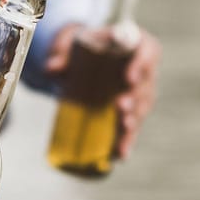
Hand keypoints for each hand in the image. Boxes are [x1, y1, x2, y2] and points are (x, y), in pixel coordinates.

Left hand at [45, 23, 161, 160]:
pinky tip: (120, 155)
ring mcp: (140, 92)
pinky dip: (127, 141)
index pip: (148, 51)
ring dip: (134, 120)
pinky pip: (133, 127)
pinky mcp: (132, 111)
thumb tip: (50, 69)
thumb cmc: (85, 46)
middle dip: (134, 97)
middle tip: (120, 106)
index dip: (142, 64)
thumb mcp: (73, 44)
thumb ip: (62, 54)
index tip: (129, 78)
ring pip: (142, 107)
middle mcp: (144, 69)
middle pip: (146, 84)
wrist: (86, 57)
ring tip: (124, 129)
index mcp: (135, 44)